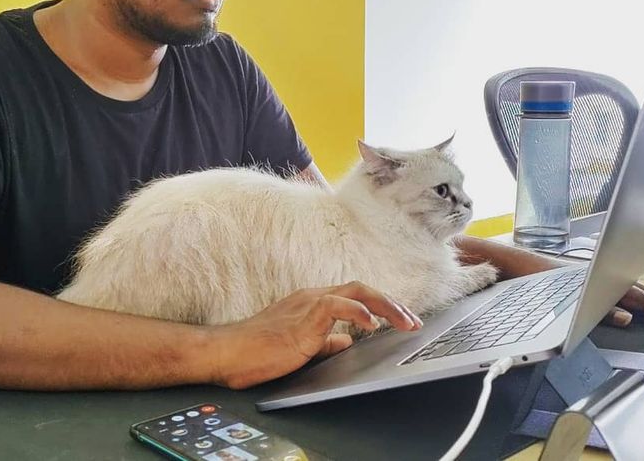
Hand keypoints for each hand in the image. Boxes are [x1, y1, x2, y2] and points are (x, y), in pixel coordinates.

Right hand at [210, 281, 421, 389]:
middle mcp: (313, 297)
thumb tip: (346, 343)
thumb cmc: (258, 352)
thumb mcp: (301, 348)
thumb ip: (325, 343)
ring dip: (386, 307)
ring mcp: (308, 304)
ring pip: (357, 292)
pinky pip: (337, 306)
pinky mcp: (303, 317)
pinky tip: (372, 325)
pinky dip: (358, 312)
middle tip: (414, 322)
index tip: (404, 321)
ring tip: (405, 322)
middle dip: (393, 304)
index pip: (356, 296)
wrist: (229, 353)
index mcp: (313, 303)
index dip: (383, 307)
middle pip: (362, 290)